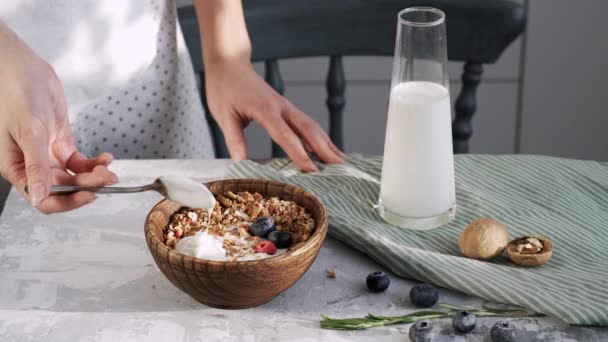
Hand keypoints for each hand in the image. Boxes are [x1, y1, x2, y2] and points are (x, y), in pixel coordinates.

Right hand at [0, 24, 116, 212]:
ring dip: (93, 176)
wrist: (23, 69)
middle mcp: (32, 165)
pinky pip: (79, 162)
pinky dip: (93, 163)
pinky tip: (105, 159)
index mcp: (16, 168)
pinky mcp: (60, 142)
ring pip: (74, 176)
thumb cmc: (14, 95)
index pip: (42, 199)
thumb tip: (38, 197)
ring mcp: (47, 154)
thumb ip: (36, 166)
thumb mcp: (28, 133)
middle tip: (107, 178)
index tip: (89, 195)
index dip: (67, 203)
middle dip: (87, 186)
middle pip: (64, 190)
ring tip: (109, 169)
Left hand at [205, 60, 345, 171]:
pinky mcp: (286, 107)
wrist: (229, 62)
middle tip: (340, 167)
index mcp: (265, 109)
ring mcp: (286, 106)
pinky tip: (326, 148)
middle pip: (308, 129)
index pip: (286, 135)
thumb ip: (235, 140)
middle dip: (325, 149)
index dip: (300, 154)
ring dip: (327, 143)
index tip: (312, 170)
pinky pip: (306, 123)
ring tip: (342, 160)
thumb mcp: (223, 116)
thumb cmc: (224, 88)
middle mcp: (281, 106)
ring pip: (312, 125)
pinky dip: (319, 136)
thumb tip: (241, 165)